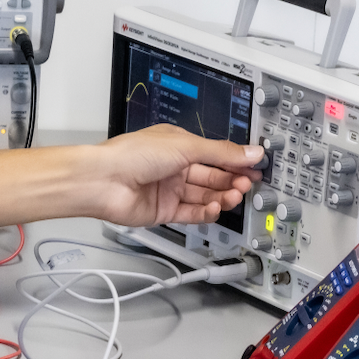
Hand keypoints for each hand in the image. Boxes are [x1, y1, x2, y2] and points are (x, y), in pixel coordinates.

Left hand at [89, 125, 263, 227]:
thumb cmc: (132, 155)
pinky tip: (215, 208)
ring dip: (221, 197)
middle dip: (232, 180)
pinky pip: (192, 214)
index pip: (215, 154)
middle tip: (247, 183)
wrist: (103, 181)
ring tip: (234, 196)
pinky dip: (206, 212)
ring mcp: (169, 190)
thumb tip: (250, 152)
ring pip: (204, 196)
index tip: (255, 167)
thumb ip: (221, 152)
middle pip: (212, 176)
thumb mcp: (186, 146)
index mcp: (178, 145)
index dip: (236, 161)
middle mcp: (174, 167)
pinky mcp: (164, 211)